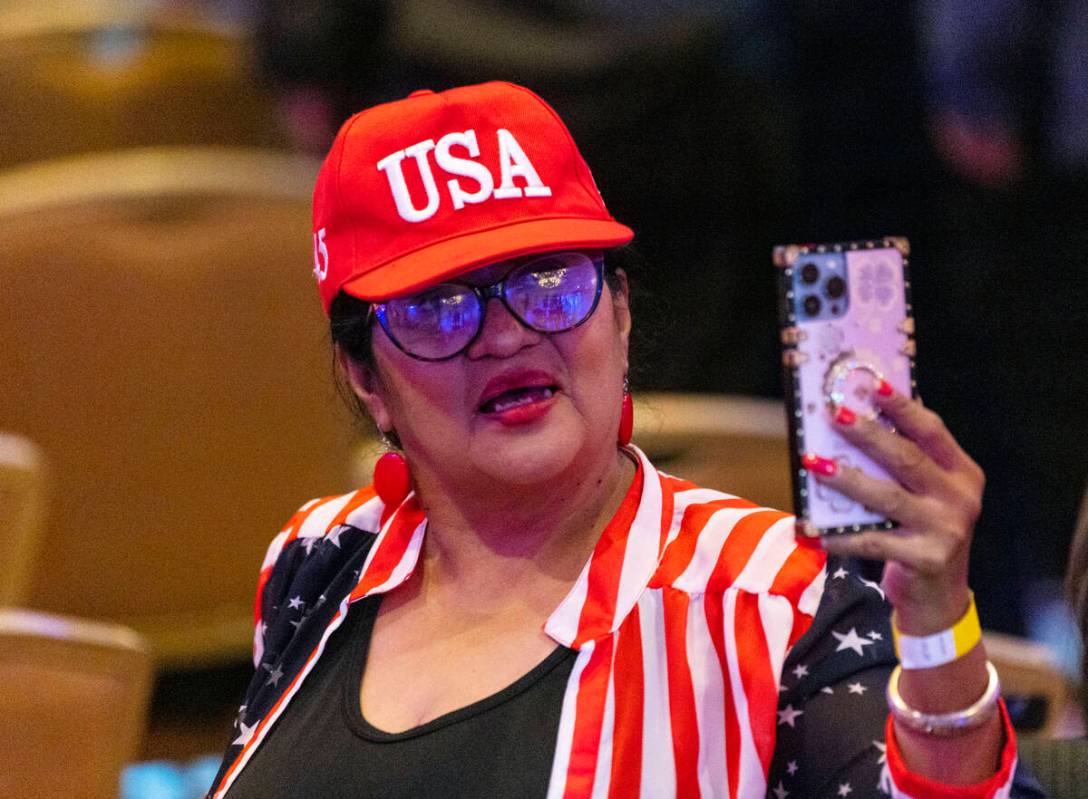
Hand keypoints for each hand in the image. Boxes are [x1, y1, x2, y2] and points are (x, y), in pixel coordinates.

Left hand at [805, 389, 985, 633]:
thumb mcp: (926, 494)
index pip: (932, 430)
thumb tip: (857, 415)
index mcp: (961, 472)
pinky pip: (874, 543)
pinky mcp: (926, 559)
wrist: (939, 600)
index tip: (871, 382)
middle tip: (835, 414)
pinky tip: (812, 529)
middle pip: (907, 458)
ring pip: (887, 497)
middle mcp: (959, 498)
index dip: (902, 406)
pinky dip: (840, 536)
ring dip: (846, 479)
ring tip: (812, 463)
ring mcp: (945, 530)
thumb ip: (904, 460)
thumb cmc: (921, 532)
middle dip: (869, 434)